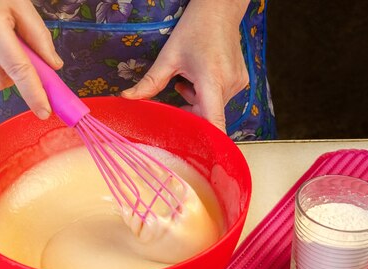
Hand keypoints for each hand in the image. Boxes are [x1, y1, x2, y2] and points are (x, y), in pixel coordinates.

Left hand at [121, 0, 249, 131]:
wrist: (220, 9)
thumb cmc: (194, 29)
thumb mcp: (168, 56)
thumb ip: (149, 82)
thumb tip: (126, 99)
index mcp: (212, 80)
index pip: (214, 122)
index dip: (207, 141)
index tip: (196, 154)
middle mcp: (229, 85)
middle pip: (208, 116)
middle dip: (189, 114)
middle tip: (173, 100)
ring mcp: (237, 84)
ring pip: (213, 108)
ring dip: (196, 103)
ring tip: (184, 83)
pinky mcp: (241, 81)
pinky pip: (220, 99)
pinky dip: (205, 96)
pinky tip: (197, 81)